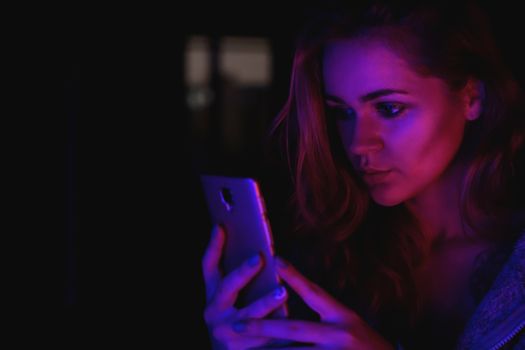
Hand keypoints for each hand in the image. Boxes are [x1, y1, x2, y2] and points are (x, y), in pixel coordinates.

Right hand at [201, 225, 288, 349]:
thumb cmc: (236, 317)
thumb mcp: (232, 297)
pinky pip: (261, 338)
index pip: (208, 266)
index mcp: (212, 294)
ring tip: (283, 292)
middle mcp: (213, 311)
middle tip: (259, 257)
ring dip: (264, 303)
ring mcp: (225, 332)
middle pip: (226, 288)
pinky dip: (276, 329)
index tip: (221, 226)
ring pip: (247, 316)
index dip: (213, 246)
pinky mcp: (239, 349)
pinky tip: (292, 321)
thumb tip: (260, 249)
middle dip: (242, 272)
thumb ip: (241, 277)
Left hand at [230, 257, 393, 349]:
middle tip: (237, 325)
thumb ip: (326, 316)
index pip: (315, 293)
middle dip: (262, 328)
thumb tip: (292, 307)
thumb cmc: (369, 346)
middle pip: (294, 329)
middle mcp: (339, 335)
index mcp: (344, 317)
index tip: (276, 260)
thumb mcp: (351, 324)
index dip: (295, 277)